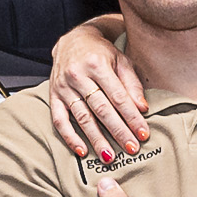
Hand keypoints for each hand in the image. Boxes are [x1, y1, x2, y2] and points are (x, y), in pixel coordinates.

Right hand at [44, 22, 152, 160]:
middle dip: (118, 131)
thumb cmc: (101, 53)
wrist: (73, 40)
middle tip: (131, 148)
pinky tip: (81, 151)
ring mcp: (63, 86)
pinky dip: (70, 137)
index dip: (131, 117)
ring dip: (96, 138)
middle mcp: (78, 75)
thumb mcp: (121, 60)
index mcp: (97, 64)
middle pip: (101, 109)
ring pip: (82, 117)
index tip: (143, 133)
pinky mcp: (53, 95)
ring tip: (109, 156)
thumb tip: (143, 108)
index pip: (117, 96)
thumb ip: (132, 84)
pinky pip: (59, 120)